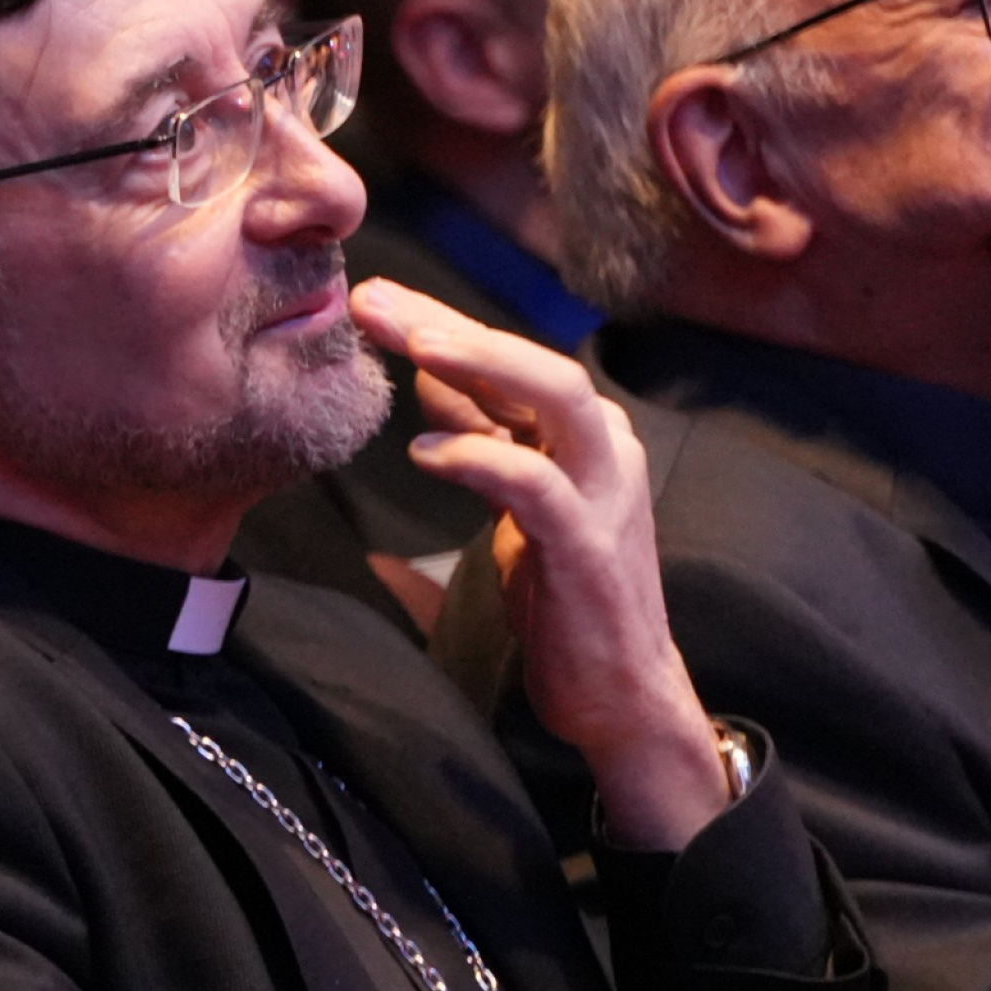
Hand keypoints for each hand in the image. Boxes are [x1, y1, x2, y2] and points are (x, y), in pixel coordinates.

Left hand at [353, 279, 729, 849]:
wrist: (619, 692)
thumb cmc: (565, 595)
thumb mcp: (515, 500)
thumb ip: (484, 435)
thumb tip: (430, 377)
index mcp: (583, 436)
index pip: (508, 360)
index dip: (440, 323)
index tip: (371, 297)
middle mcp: (604, 449)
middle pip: (532, 361)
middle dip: (452, 325)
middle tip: (373, 301)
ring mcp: (605, 495)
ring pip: (557, 398)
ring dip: (483, 364)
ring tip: (413, 347)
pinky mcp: (591, 548)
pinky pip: (538, 487)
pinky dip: (481, 459)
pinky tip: (425, 449)